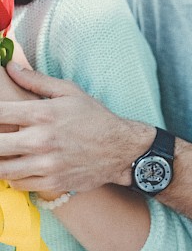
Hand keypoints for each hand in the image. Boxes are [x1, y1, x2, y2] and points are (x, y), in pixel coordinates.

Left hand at [0, 63, 155, 193]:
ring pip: (1, 169)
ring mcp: (45, 165)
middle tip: (3, 135)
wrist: (121, 148)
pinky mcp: (50, 183)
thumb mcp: (70, 92)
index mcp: (43, 114)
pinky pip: (17, 184)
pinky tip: (21, 165)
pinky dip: (14, 175)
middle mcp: (41, 140)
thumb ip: (36, 80)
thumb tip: (10, 67)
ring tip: (8, 151)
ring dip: (1, 160)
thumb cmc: (95, 117)